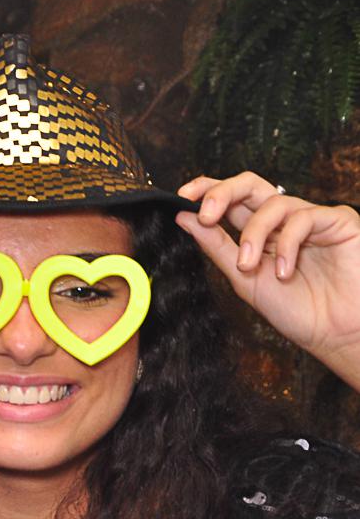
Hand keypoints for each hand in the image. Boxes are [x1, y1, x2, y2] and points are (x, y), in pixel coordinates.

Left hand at [177, 172, 359, 377]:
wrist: (334, 333)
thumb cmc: (295, 310)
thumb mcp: (244, 277)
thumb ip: (217, 246)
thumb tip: (184, 217)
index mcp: (259, 232)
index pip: (231, 199)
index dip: (207, 190)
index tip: (181, 198)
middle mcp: (283, 220)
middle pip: (249, 185)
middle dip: (222, 193)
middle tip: (205, 214)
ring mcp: (311, 218)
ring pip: (272, 203)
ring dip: (253, 235)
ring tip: (249, 266)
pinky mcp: (338, 221)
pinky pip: (304, 217)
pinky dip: (286, 244)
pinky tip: (284, 271)